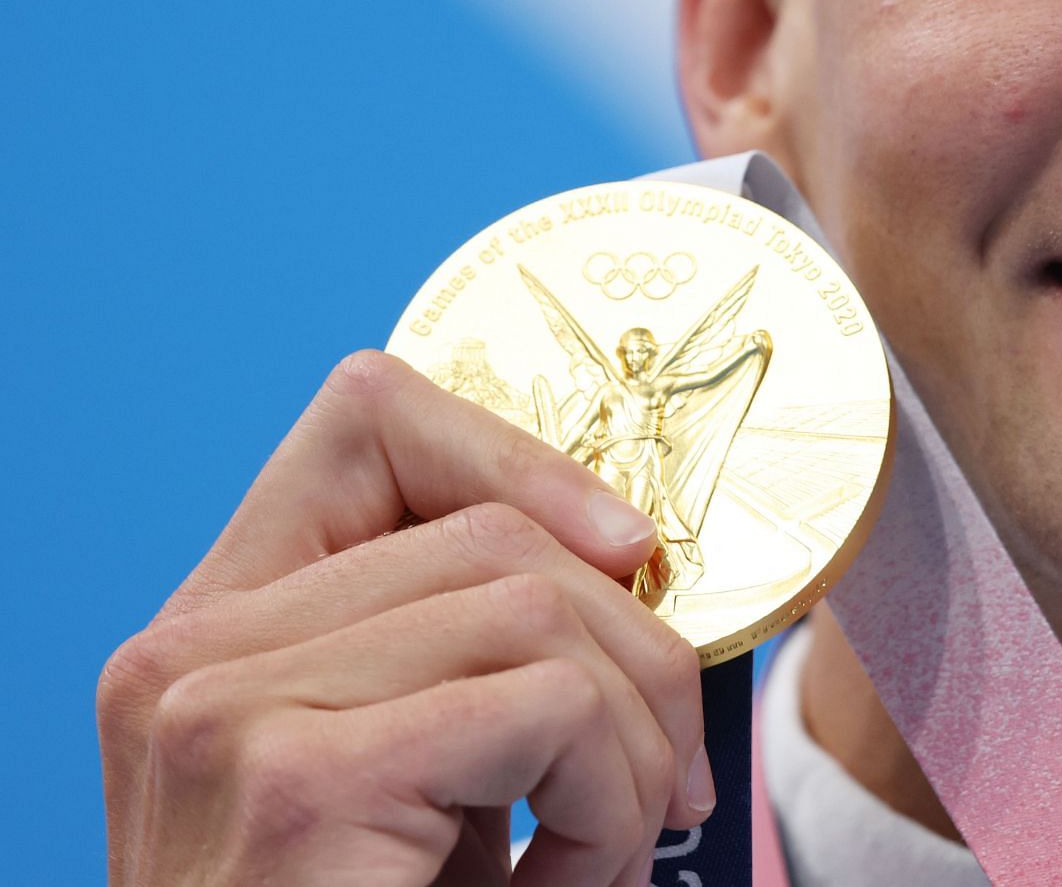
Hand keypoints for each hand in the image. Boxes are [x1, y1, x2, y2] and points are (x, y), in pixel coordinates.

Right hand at [98, 351, 713, 885]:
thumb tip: (637, 558)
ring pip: (538, 603)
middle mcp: (193, 652)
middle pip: (491, 527)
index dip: (523, 457)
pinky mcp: (293, 781)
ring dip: (630, 737)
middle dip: (633, 640)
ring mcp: (226, 708)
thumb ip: (476, 655)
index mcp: (220, 631)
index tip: (631, 549)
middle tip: (670, 771)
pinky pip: (546, 705)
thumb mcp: (427, 780)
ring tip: (613, 845)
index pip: (370, 420)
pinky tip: (574, 883)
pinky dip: (610, 798)